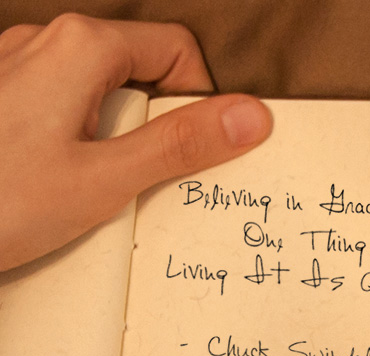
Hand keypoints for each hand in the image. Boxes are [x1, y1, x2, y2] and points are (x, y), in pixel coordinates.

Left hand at [0, 14, 271, 269]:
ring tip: (91, 186)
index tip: (193, 149)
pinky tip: (57, 180)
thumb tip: (249, 117)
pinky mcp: (3, 97)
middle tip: (135, 179)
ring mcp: (17, 67)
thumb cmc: (0, 202)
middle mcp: (45, 42)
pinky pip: (62, 106)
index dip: (199, 100)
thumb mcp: (104, 181)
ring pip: (98, 91)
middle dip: (152, 124)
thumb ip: (179, 146)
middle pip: (137, 70)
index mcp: (81, 48)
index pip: (176, 50)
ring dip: (114, 137)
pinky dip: (78, 140)